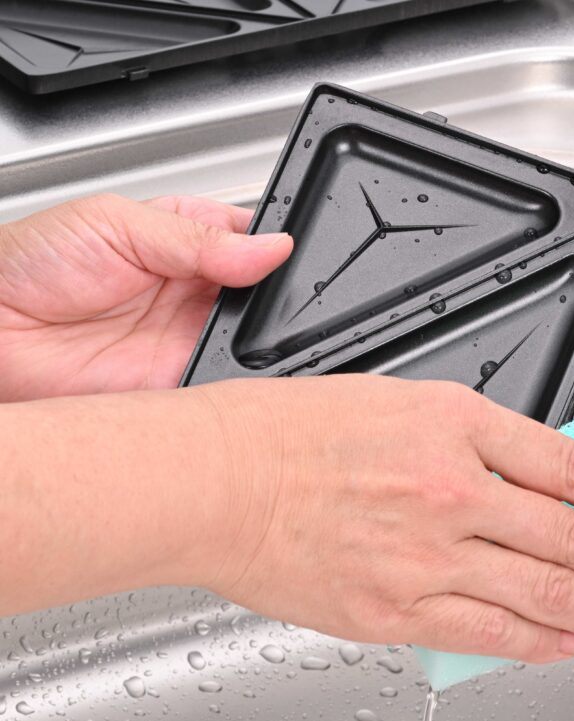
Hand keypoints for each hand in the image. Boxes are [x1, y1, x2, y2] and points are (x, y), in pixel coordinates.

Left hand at [0, 194, 291, 400]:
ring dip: (254, 338)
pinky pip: (223, 384)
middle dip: (273, 295)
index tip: (285, 254)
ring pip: (251, 341)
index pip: (255, 240)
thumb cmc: (30, 264)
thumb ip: (198, 236)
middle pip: (264, 295)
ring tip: (230, 323)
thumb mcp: (118, 223)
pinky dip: (233, 380)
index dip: (276, 247)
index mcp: (188, 239)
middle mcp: (196, 291)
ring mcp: (190, 337)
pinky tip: (223, 362)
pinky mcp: (178, 381)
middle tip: (254, 291)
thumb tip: (270, 246)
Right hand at [202, 375, 573, 662]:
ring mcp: (425, 558)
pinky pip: (485, 632)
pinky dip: (537, 642)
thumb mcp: (400, 401)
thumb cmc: (293, 430)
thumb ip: (474, 438)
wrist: (216, 478)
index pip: (572, 467)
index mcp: (455, 426)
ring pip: (543, 596)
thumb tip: (537, 476)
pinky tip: (571, 644)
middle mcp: (451, 493)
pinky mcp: (395, 610)